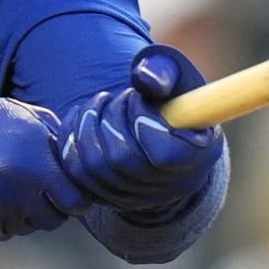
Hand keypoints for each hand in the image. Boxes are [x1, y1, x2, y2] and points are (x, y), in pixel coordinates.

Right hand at [0, 91, 86, 241]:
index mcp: (37, 164)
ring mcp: (0, 214)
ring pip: (29, 226)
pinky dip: (1, 220)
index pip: (76, 201)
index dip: (74, 196)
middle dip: (51, 206)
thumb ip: (52, 135)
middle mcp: (22, 193)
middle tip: (37, 189)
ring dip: (25, 213)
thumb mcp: (20, 114)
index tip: (66, 189)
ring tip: (8, 189)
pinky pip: (3, 232)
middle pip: (54, 219)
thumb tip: (72, 155)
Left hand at [57, 45, 222, 215]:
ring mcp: (136, 198)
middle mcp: (168, 188)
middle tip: (119, 97)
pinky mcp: (107, 198)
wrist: (159, 128)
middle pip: (121, 159)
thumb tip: (143, 77)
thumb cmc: (172, 98)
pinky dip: (71, 139)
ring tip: (103, 104)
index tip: (139, 99)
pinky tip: (84, 118)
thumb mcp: (177, 76)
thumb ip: (163, 70)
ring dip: (88, 125)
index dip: (142, 120)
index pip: (163, 153)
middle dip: (112, 117)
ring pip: (93, 167)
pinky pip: (75, 173)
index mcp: (197, 158)